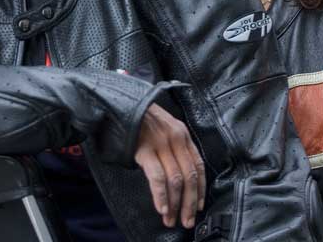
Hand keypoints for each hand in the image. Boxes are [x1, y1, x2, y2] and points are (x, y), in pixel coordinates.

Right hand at [135, 103, 205, 228]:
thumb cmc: (142, 117)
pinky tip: (161, 208)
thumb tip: (180, 173)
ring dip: (175, 205)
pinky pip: (157, 177)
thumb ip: (174, 144)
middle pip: (189, 176)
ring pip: (175, 180)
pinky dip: (161, 196)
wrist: (122, 102)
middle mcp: (176, 138)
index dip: (200, 188)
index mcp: (183, 133)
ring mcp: (161, 144)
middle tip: (187, 220)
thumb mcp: (165, 125)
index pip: (198, 165)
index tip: (198, 205)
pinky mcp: (145, 150)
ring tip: (172, 220)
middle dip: (189, 203)